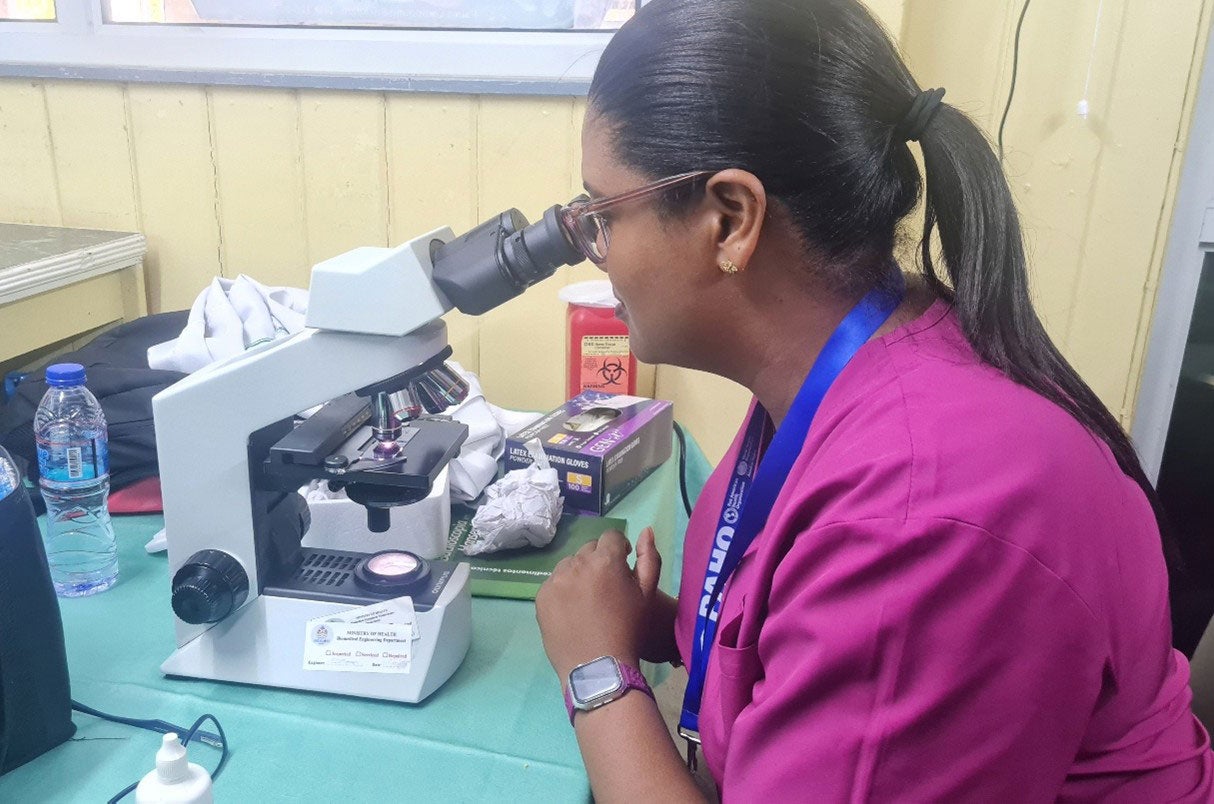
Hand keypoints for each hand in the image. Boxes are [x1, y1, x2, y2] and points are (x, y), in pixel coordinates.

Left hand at [536, 527, 662, 681]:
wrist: (598, 667)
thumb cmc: (629, 630)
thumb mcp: (648, 594)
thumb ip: (649, 557)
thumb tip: (645, 530)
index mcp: (605, 561)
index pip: (611, 537)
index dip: (620, 549)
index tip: (623, 567)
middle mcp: (577, 564)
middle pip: (589, 549)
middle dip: (599, 561)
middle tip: (606, 587)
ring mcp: (556, 580)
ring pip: (569, 564)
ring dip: (580, 573)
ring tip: (588, 599)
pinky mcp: (541, 596)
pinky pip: (554, 583)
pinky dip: (563, 590)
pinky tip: (573, 610)